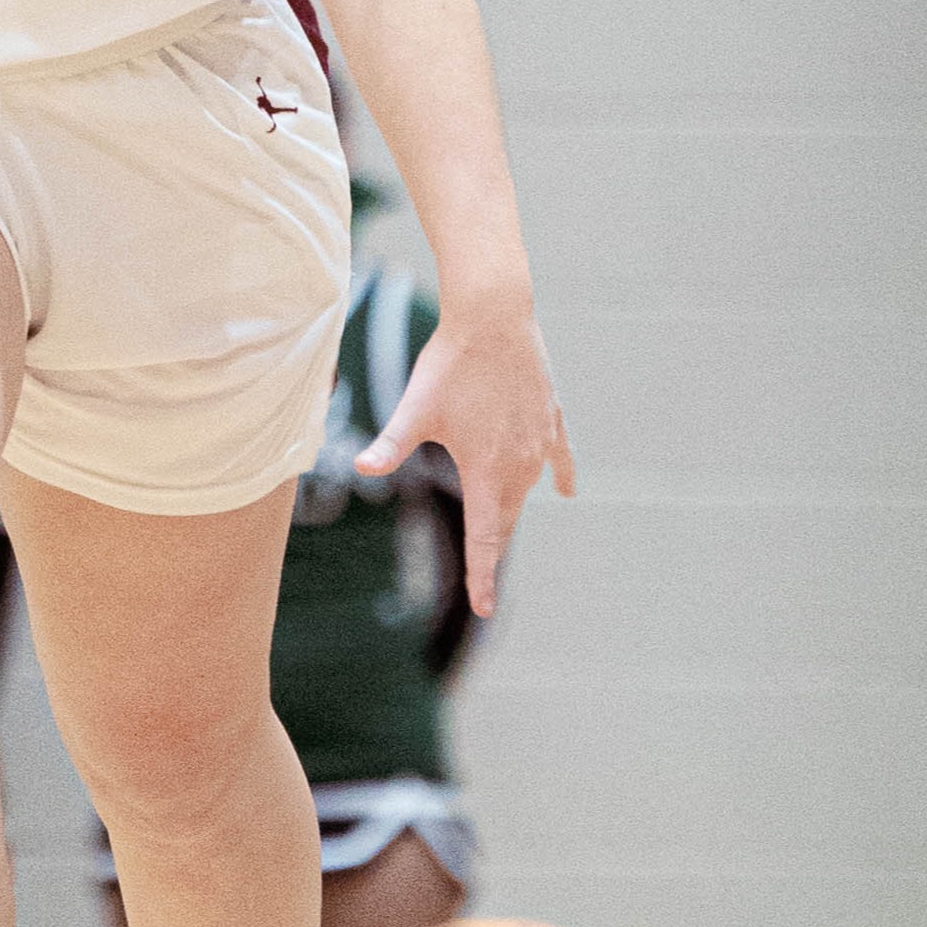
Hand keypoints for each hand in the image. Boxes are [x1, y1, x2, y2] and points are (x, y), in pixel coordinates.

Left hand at [357, 298, 574, 615]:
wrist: (495, 317)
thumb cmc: (450, 363)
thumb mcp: (414, 409)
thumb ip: (390, 445)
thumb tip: (361, 470)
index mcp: (488, 472)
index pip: (485, 539)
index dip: (483, 577)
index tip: (484, 609)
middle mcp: (521, 465)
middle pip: (506, 521)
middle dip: (493, 550)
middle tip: (484, 580)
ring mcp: (541, 442)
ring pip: (526, 490)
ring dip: (512, 511)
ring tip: (499, 532)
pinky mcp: (552, 418)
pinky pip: (559, 458)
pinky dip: (559, 475)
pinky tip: (564, 491)